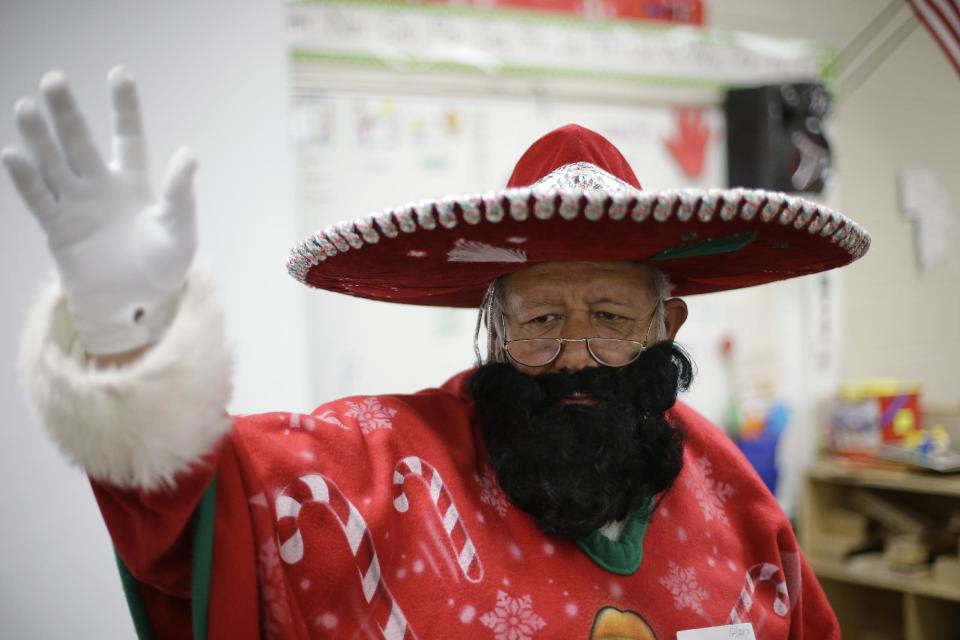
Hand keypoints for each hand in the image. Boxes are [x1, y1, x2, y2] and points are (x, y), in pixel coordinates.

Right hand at [3, 67, 197, 354]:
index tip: (120, 74)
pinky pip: (39, 200)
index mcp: (135, 182)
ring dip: (39, 138)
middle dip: (67, 113)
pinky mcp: (58, 229)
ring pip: (54, 164)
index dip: (124, 107)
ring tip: (26, 107)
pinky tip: (13, 155)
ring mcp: (76, 205)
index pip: (128, 135)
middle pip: (81, 142)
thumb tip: (189, 154)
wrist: (136, 304)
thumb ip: (181, 194)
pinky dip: (26, 179)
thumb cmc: (164, 266)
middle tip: (53, 80)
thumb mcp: (180, 230)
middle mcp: (101, 186)